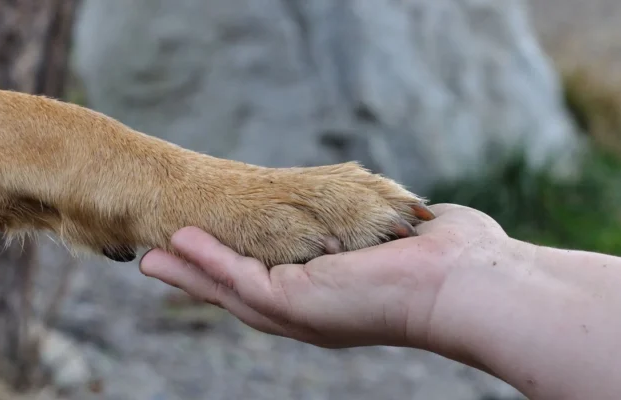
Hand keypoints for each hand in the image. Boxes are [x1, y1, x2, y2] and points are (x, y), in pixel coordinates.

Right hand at [139, 204, 511, 349]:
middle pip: (239, 294)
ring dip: (190, 271)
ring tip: (153, 256)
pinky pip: (238, 278)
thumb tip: (408, 216)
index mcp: (329, 299)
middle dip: (198, 277)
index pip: (271, 282)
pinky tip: (180, 244)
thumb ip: (384, 228)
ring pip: (229, 291)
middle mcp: (309, 313)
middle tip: (156, 262)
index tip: (205, 250)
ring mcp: (299, 312)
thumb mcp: (399, 237)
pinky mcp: (294, 302)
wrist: (467, 282)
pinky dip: (207, 261)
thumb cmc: (449, 259)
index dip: (234, 268)